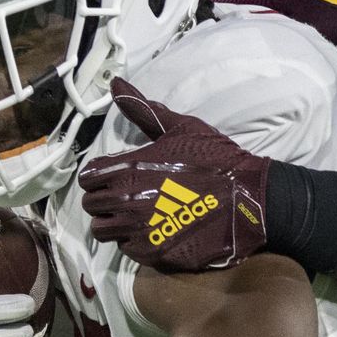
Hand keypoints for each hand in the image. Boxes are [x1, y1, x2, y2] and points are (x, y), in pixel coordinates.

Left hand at [78, 78, 268, 271]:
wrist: (249, 198)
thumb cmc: (215, 159)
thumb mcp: (180, 127)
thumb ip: (142, 109)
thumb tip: (114, 83)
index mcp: (127, 169)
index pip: (88, 178)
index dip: (97, 178)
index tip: (113, 178)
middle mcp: (126, 201)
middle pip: (91, 207)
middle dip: (104, 201)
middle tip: (126, 197)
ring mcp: (139, 231)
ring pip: (104, 231)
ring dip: (115, 224)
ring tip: (137, 216)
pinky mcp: (154, 254)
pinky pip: (128, 250)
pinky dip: (136, 242)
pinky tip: (155, 230)